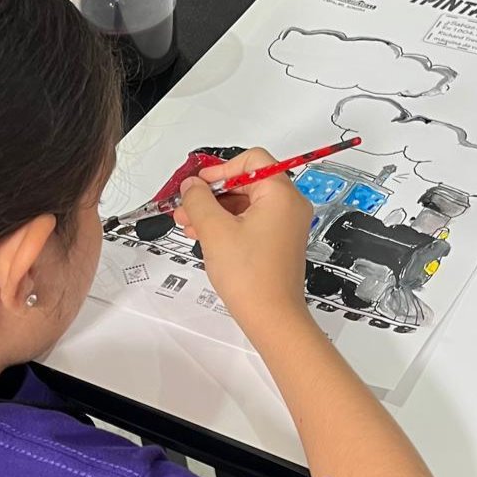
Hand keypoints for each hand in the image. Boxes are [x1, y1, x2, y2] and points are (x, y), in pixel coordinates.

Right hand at [172, 148, 314, 332]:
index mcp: (281, 194)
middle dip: (213, 193)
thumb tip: (192, 185)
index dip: (221, 170)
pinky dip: (228, 224)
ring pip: (246, 204)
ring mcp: (286, 224)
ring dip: (216, 210)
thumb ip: (199, 199)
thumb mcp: (214, 230)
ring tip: (189, 224)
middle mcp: (290, 205)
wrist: (271, 316)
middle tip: (187, 205)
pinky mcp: (279, 241)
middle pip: (247, 182)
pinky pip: (251, 221)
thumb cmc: (252, 277)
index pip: (252, 160)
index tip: (199, 184)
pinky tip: (204, 235)